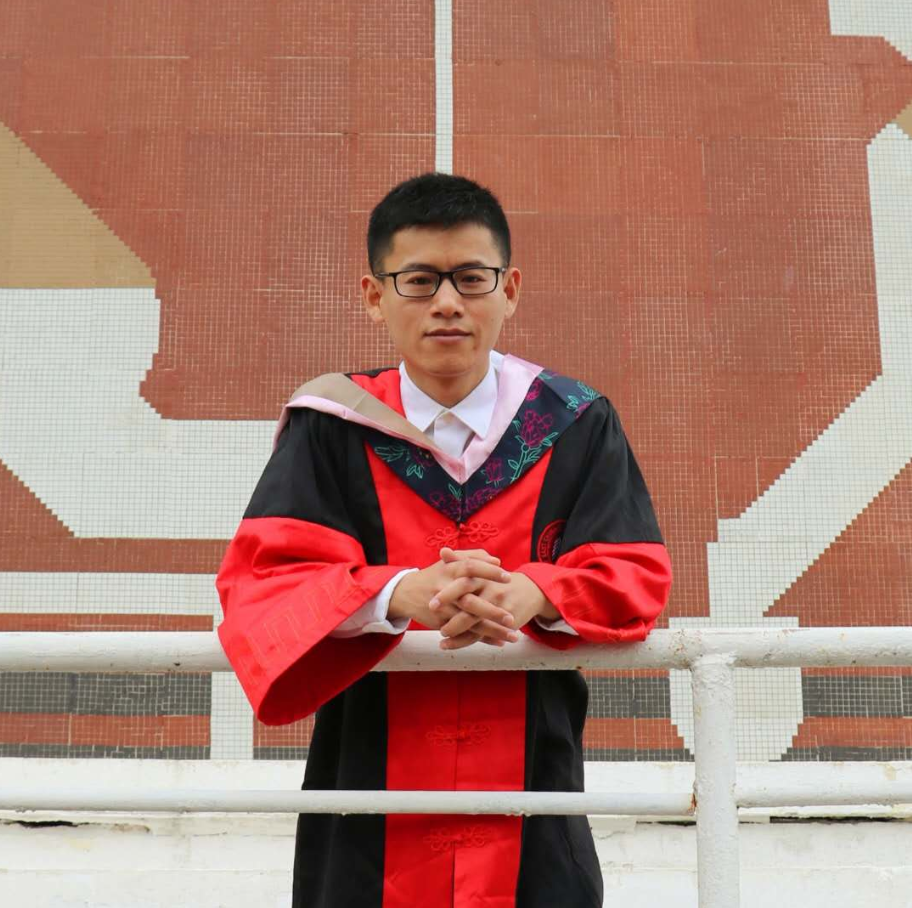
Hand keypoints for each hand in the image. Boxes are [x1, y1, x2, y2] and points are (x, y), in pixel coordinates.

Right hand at [388, 548, 519, 645]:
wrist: (406, 593)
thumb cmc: (435, 575)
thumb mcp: (450, 562)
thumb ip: (473, 557)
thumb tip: (497, 561)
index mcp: (450, 570)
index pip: (471, 568)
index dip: (488, 572)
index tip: (508, 577)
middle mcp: (445, 589)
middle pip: (470, 601)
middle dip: (491, 611)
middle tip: (511, 617)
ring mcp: (443, 609)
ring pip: (469, 622)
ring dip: (491, 630)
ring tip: (513, 635)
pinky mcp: (441, 623)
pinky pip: (463, 633)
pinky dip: (482, 639)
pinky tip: (499, 641)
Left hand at [436, 552, 559, 649]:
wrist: (530, 591)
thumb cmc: (498, 580)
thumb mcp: (482, 567)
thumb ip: (460, 560)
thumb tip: (442, 551)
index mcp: (484, 577)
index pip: (464, 582)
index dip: (448, 593)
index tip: (431, 601)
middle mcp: (492, 591)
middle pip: (470, 603)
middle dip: (452, 612)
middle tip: (434, 615)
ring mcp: (499, 608)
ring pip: (475, 622)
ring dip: (456, 630)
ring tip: (440, 634)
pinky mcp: (505, 623)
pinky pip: (482, 635)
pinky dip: (464, 641)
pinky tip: (448, 645)